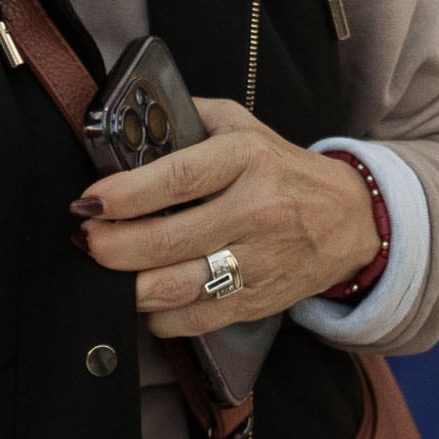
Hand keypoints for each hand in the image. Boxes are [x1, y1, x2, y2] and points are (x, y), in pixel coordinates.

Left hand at [79, 98, 384, 337]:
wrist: (351, 219)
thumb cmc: (283, 169)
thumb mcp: (244, 126)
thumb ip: (189, 119)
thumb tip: (125, 124)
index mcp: (247, 158)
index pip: (177, 177)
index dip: (126, 194)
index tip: (89, 201)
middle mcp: (256, 210)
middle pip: (167, 240)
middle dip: (112, 246)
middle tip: (87, 241)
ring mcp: (259, 260)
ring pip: (177, 287)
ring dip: (129, 286)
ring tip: (108, 272)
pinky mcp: (259, 301)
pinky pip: (195, 319)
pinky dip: (159, 316)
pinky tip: (146, 300)